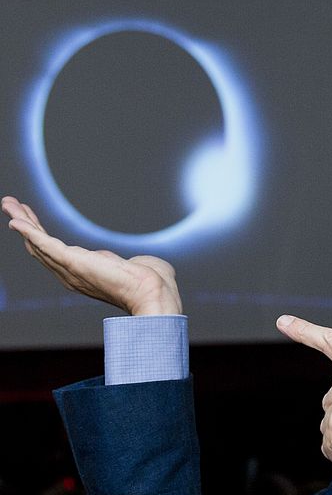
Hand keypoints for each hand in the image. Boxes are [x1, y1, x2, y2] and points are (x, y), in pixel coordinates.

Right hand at [2, 196, 181, 314]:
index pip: (54, 253)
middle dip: (25, 224)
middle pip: (40, 247)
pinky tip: (16, 219)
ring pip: (38, 243)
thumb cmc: (152, 283)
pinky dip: (29, 231)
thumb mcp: (135, 268)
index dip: (40, 236)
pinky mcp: (73, 262)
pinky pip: (45, 244)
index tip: (30, 218)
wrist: (152, 291)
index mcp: (83, 275)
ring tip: (8, 203)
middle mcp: (71, 275)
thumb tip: (139, 263)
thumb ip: (133, 265)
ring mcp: (70, 270)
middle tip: (10, 204)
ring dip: (23, 221)